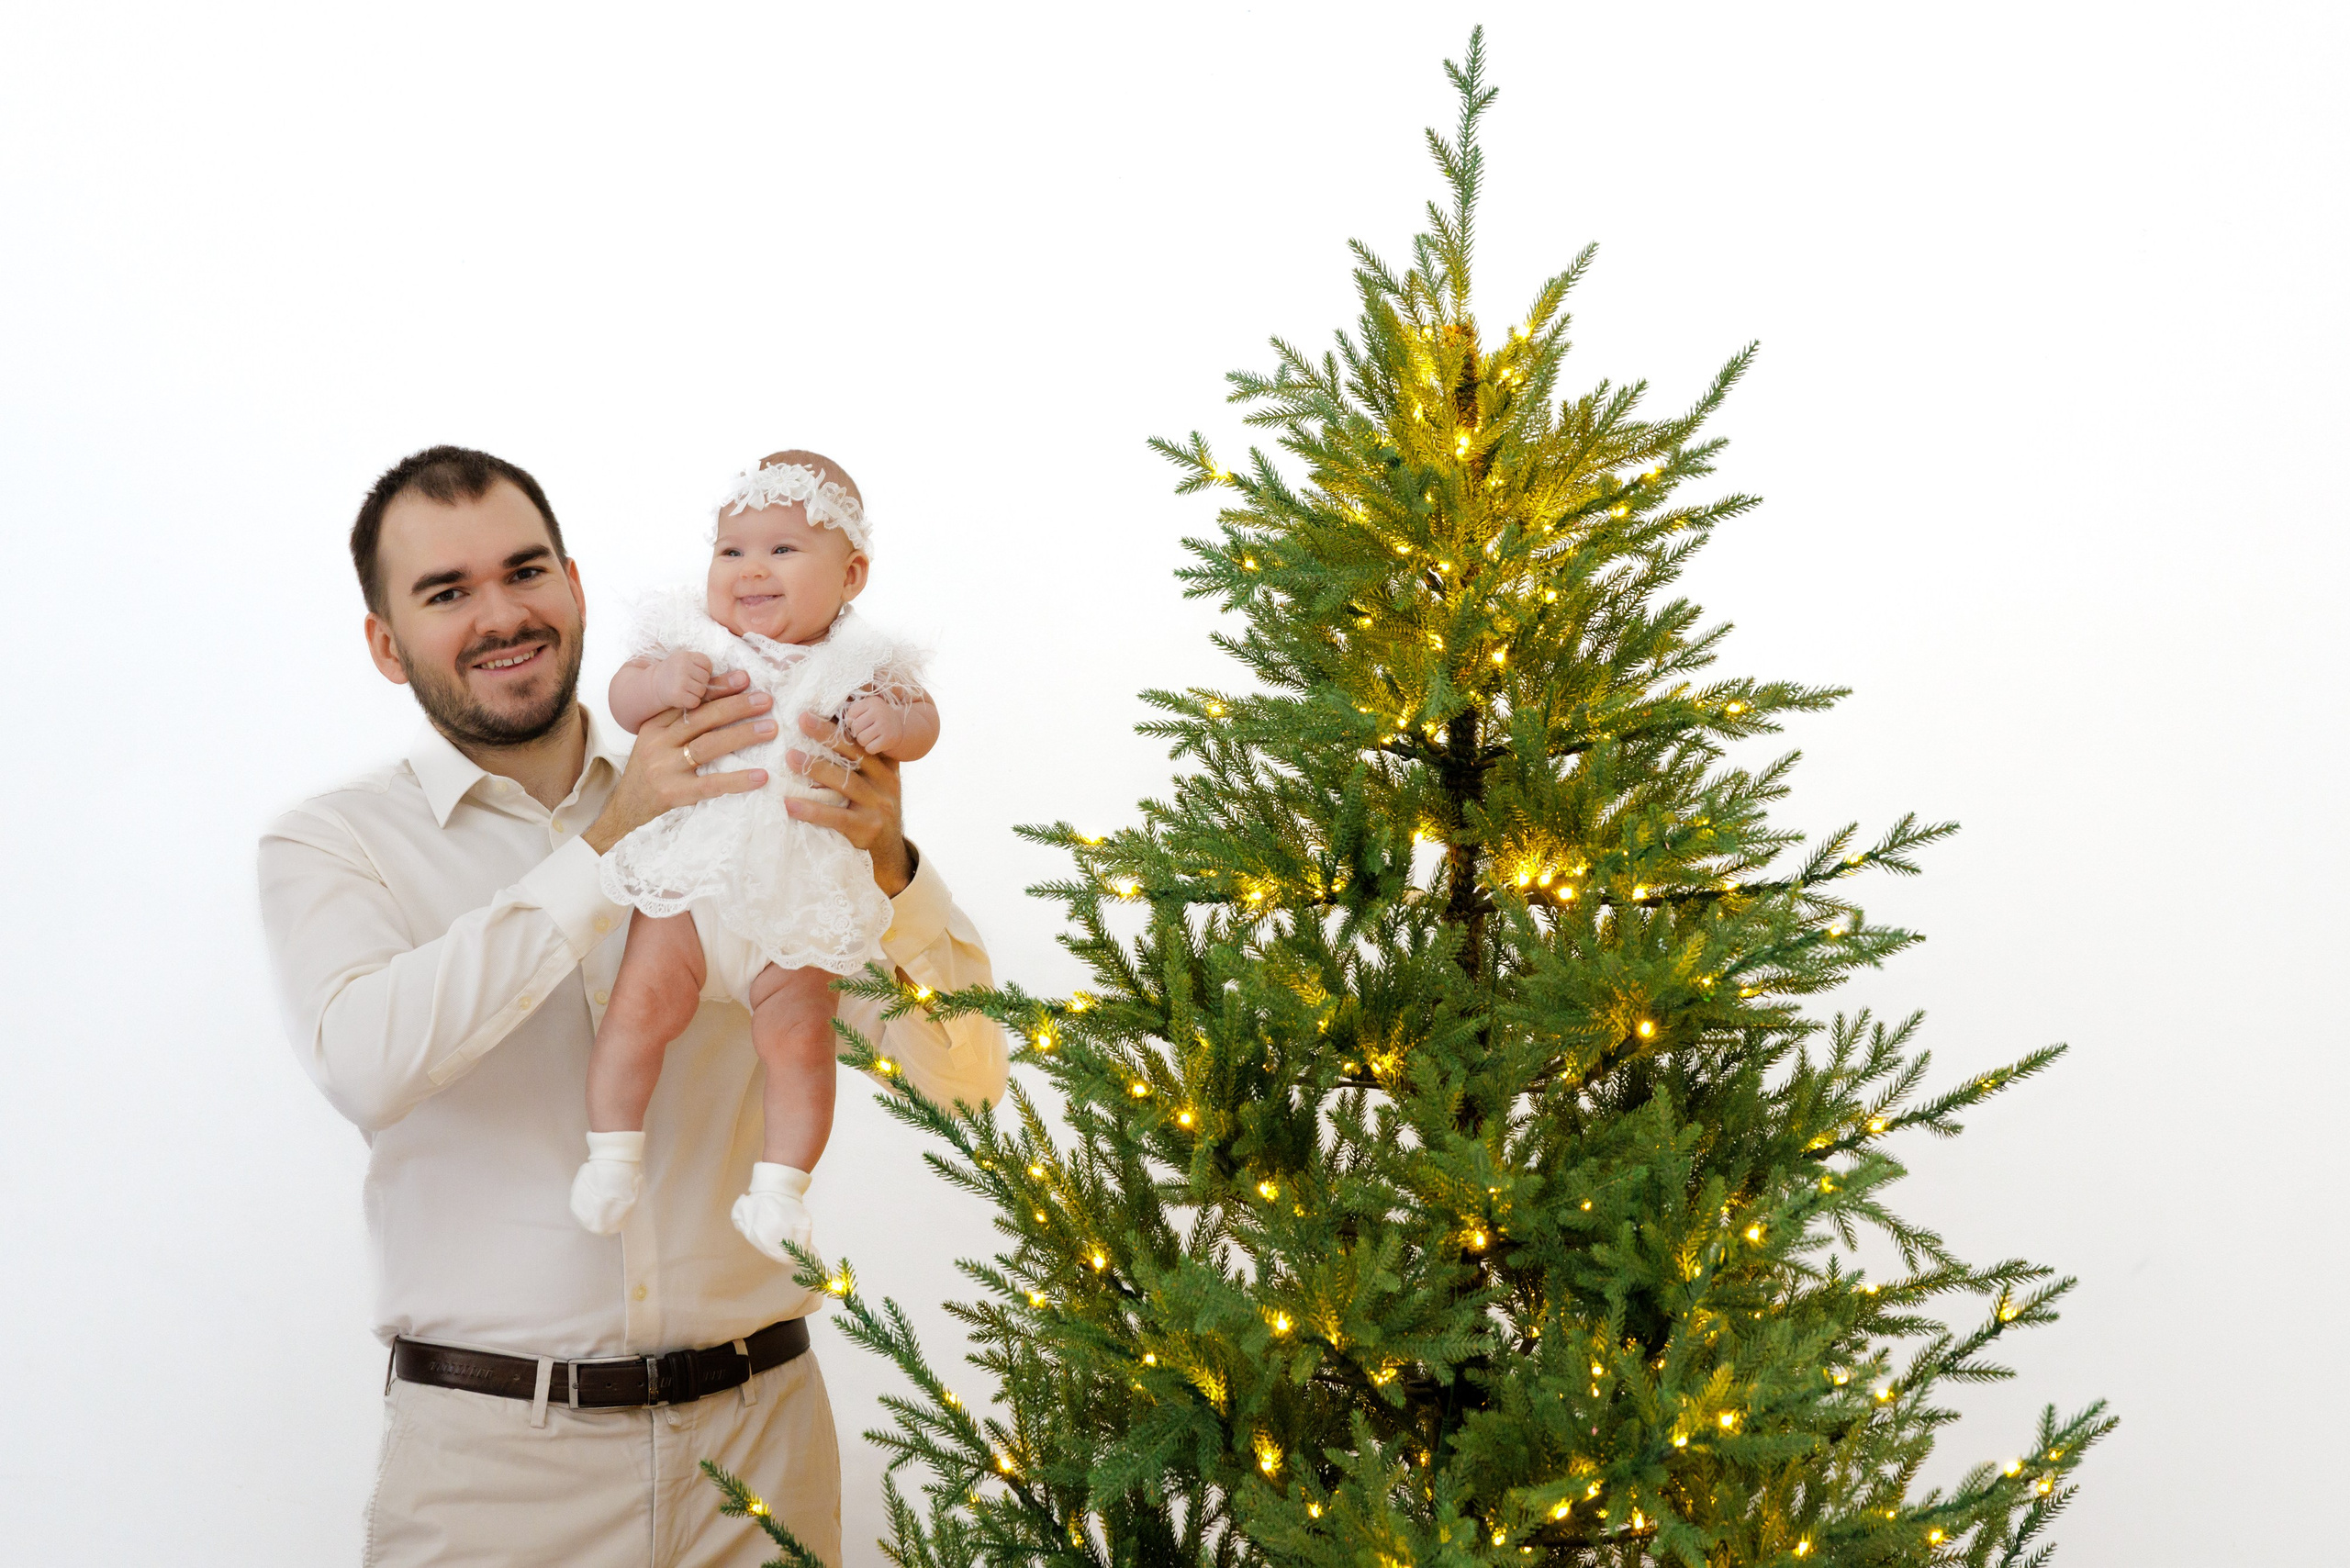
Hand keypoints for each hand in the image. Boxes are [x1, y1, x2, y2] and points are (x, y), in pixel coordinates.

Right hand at [584, 674, 774, 853]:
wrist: (624, 810)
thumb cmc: (649, 772)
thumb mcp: (657, 742)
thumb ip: (682, 724)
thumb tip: (724, 701)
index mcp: (655, 725)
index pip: (691, 702)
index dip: (719, 689)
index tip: (745, 679)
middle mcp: (658, 742)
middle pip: (703, 718)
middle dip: (737, 706)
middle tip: (766, 700)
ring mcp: (665, 768)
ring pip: (709, 745)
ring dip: (743, 735)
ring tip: (770, 728)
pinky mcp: (674, 793)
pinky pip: (711, 784)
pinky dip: (738, 779)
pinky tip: (761, 776)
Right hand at [653, 651, 715, 711]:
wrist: (654, 685)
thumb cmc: (676, 674)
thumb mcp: (688, 664)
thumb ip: (708, 668)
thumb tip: (742, 678)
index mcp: (685, 655)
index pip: (707, 664)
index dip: (704, 671)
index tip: (693, 673)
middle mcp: (681, 666)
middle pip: (706, 678)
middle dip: (700, 683)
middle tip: (687, 683)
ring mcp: (679, 680)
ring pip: (702, 691)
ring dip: (695, 694)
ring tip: (684, 690)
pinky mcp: (677, 695)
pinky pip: (695, 702)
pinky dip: (690, 702)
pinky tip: (681, 697)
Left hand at [783, 711, 911, 895]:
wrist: (889, 850)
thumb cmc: (872, 807)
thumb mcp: (876, 779)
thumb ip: (861, 757)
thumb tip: (831, 721)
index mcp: (887, 765)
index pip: (865, 739)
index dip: (845, 722)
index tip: (821, 705)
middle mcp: (886, 782)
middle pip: (855, 753)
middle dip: (827, 735)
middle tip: (801, 719)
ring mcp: (878, 806)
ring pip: (845, 782)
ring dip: (816, 768)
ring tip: (789, 757)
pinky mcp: (866, 829)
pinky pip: (835, 817)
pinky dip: (811, 809)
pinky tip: (789, 803)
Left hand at [842, 696, 905, 755]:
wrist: (899, 727)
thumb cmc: (877, 718)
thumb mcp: (868, 709)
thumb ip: (854, 711)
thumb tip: (845, 721)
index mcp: (872, 702)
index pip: (851, 714)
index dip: (851, 722)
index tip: (859, 723)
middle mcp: (879, 711)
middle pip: (856, 727)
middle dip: (858, 732)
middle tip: (866, 731)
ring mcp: (885, 725)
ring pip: (862, 739)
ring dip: (864, 741)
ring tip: (872, 737)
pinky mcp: (888, 739)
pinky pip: (870, 748)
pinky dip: (871, 748)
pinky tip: (877, 743)